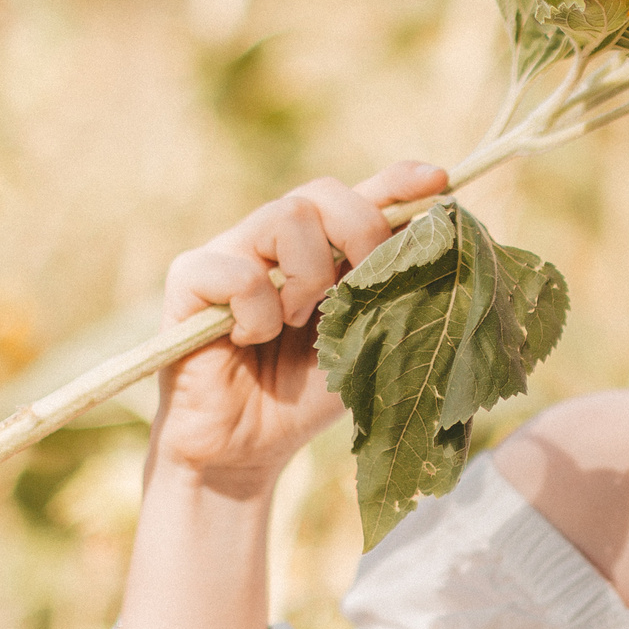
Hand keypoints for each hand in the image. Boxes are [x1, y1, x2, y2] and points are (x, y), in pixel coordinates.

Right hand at [151, 161, 448, 484]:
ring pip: (285, 217)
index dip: (399, 181)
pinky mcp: (189, 278)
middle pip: (323, 193)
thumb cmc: (307, 394)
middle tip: (353, 292)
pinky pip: (238, 271)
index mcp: (321, 249)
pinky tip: (252, 340)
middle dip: (358, 234)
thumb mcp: (365, 342)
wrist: (247, 447)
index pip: (362, 194)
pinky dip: (259, 312)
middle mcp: (273, 239)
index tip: (439, 181)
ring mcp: (229, 251)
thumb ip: (394, 294)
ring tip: (295, 323)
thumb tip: (435, 246)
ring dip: (307, 278)